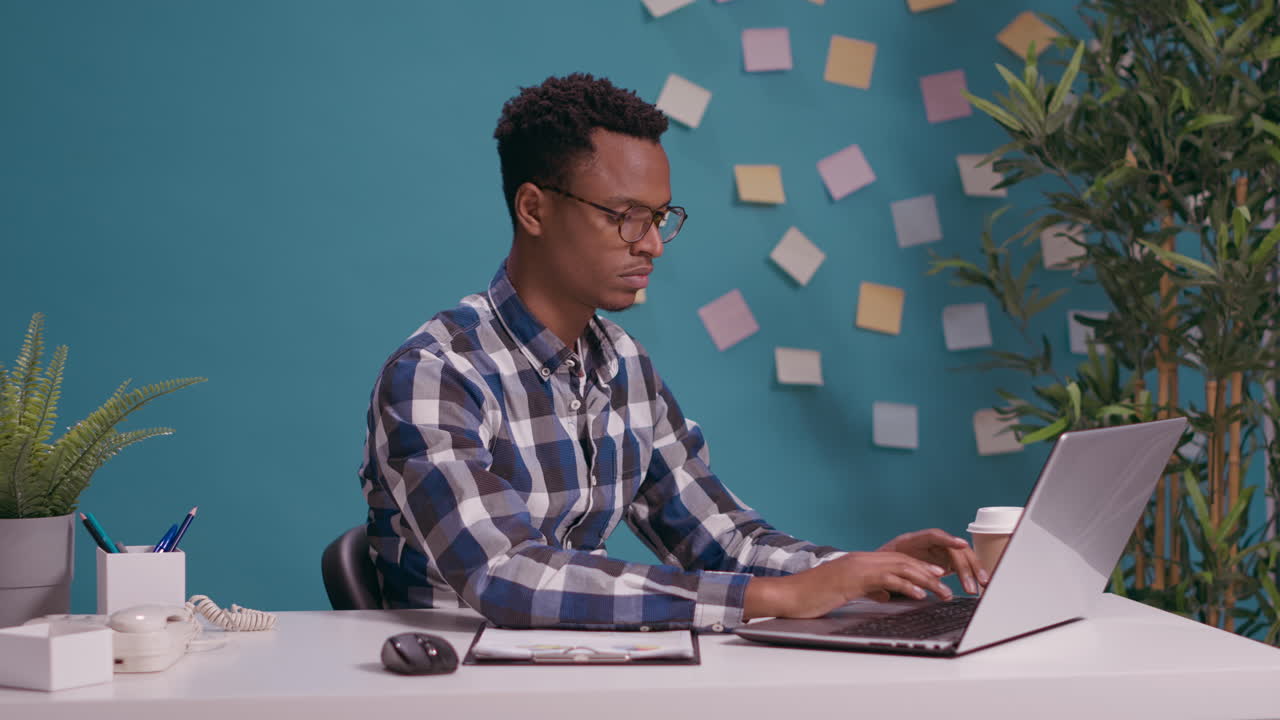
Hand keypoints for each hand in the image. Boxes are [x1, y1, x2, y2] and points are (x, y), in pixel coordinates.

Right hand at [743, 551, 952, 619]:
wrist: (788, 596)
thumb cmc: (811, 597)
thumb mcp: (844, 592)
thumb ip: (866, 589)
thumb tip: (884, 594)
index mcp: (860, 562)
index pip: (896, 560)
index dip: (920, 567)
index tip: (939, 576)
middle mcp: (861, 560)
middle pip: (903, 561)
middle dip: (929, 573)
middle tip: (948, 585)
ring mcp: (857, 567)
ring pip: (899, 568)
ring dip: (925, 580)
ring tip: (942, 592)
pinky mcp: (852, 578)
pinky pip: (885, 579)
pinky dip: (905, 586)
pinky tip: (919, 594)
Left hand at [877, 528, 986, 594]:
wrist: (881, 570)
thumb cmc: (882, 569)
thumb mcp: (886, 572)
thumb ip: (894, 578)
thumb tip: (895, 592)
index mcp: (911, 541)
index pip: (933, 536)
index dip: (948, 539)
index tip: (961, 545)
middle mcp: (929, 544)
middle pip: (953, 550)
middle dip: (965, 567)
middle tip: (971, 585)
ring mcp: (938, 551)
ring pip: (961, 557)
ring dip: (973, 570)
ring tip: (982, 584)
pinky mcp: (944, 561)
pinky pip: (961, 565)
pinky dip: (971, 573)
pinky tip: (981, 583)